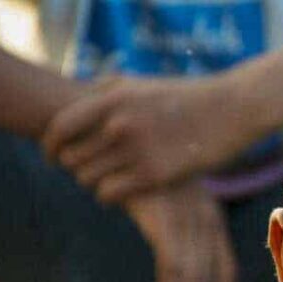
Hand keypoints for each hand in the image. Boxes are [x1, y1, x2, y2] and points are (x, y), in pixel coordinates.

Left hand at [43, 76, 251, 202]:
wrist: (233, 109)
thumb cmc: (189, 97)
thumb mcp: (144, 84)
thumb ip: (109, 91)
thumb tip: (81, 99)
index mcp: (112, 98)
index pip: (60, 128)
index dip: (50, 146)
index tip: (52, 157)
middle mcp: (119, 124)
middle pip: (72, 158)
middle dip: (76, 167)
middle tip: (90, 171)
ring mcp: (136, 151)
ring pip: (88, 180)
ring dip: (94, 184)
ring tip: (110, 180)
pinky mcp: (155, 175)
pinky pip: (110, 194)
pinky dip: (109, 197)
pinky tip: (122, 192)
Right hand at [123, 180, 237, 281]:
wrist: (108, 135)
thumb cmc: (134, 174)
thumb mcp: (162, 203)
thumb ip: (171, 236)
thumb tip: (169, 275)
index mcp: (207, 214)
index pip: (223, 262)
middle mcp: (203, 216)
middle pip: (213, 272)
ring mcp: (184, 216)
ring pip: (193, 273)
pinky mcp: (163, 216)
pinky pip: (172, 261)